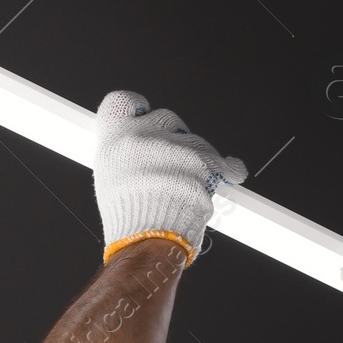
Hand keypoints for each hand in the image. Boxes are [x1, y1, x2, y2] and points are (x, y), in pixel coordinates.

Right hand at [93, 90, 246, 266]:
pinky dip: (228, 169)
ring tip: (189, 186)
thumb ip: (125, 154)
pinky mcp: (200, 162)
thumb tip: (135, 145)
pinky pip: (220, 160)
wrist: (145, 242)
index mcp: (114, 138)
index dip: (138, 108)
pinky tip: (231, 173)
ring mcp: (172, 147)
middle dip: (174, 139)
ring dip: (198, 160)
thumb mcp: (110, 177)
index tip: (144, 115)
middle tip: (171, 164)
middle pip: (166, 119)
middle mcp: (141, 136)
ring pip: (195, 141)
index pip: (124, 101)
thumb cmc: (127, 217)